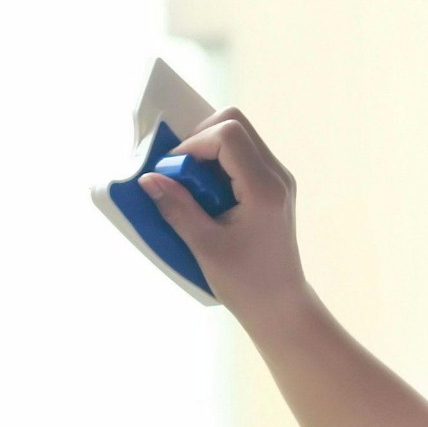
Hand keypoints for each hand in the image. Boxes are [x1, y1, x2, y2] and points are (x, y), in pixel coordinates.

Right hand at [138, 106, 309, 321]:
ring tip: (193, 185)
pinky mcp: (274, 185)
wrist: (279, 304)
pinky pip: (244, 153)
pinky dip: (219, 162)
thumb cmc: (245, 282)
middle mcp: (277, 175)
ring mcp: (279, 178)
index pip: (227, 135)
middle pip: (235, 122)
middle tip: (181, 171)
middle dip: (200, 138)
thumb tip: (148, 178)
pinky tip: (207, 192)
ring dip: (209, 150)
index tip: (173, 172)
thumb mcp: (205, 246)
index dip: (193, 145)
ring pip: (240, 135)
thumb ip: (177, 208)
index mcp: (264, 189)